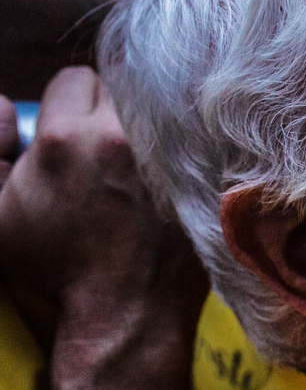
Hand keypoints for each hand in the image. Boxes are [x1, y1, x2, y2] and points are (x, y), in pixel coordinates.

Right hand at [0, 67, 206, 343]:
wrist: (125, 310)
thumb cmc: (56, 267)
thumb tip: (7, 104)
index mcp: (65, 139)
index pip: (74, 80)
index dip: (69, 103)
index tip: (71, 130)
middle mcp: (121, 139)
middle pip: (121, 90)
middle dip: (108, 111)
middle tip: (103, 147)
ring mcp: (169, 157)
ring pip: (159, 110)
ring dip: (146, 127)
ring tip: (136, 162)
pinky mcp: (202, 178)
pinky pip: (195, 140)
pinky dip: (182, 148)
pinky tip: (168, 174)